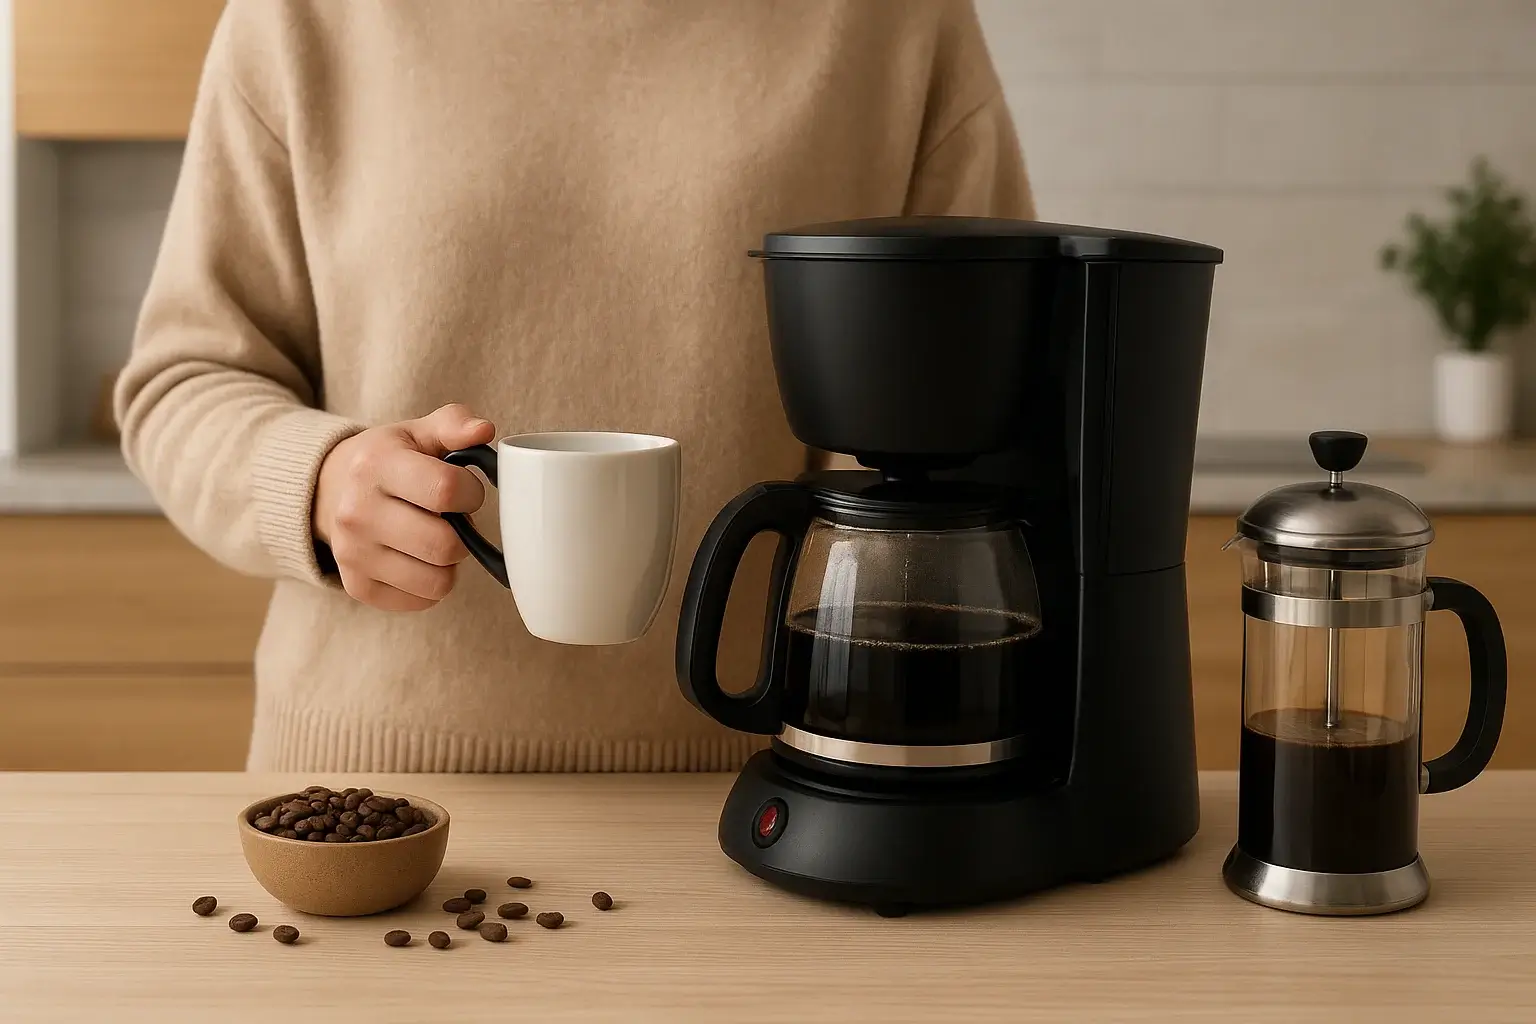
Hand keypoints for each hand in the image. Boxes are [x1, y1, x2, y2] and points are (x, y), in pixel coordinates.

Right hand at [314, 404, 496, 610]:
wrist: (332, 490)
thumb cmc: (392, 461)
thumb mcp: (419, 432)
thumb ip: (455, 425)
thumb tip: (484, 430)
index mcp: (376, 465)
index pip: (447, 491)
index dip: (471, 494)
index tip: (464, 491)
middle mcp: (357, 512)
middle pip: (445, 546)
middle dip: (463, 534)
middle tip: (450, 520)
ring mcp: (353, 554)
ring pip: (438, 581)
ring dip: (448, 563)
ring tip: (433, 538)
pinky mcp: (358, 587)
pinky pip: (423, 601)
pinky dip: (431, 585)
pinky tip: (418, 558)